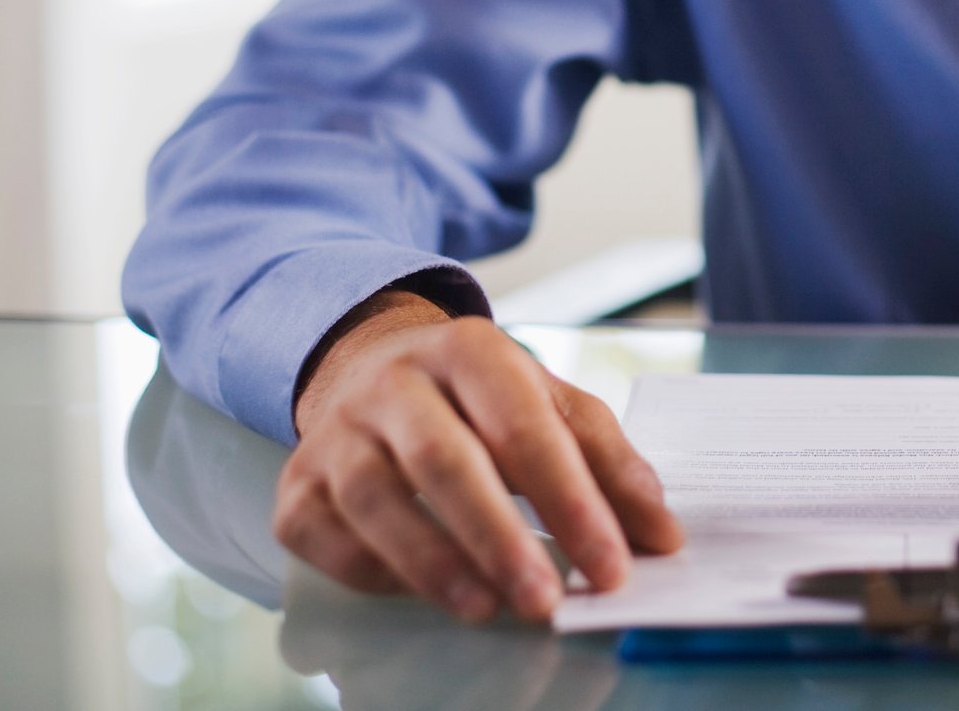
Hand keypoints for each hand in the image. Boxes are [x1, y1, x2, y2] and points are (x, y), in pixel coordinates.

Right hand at [273, 291, 684, 622]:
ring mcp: (337, 433)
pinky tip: (425, 592)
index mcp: (470, 350)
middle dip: (500, 538)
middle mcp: (394, 383)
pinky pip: (326, 538)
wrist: (370, 371)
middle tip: (546, 600)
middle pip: (445, 461)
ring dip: (436, 564)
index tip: (613, 566)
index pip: (525, 427)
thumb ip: (609, 464)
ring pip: (378, 500)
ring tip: (488, 608)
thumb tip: (662, 536)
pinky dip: (376, 571)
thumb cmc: (479, 402)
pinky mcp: (297, 487)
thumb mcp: (550, 405)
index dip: (573, 500)